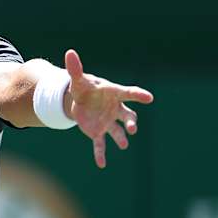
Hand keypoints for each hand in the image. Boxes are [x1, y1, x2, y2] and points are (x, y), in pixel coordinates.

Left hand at [65, 49, 153, 168]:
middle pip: (128, 115)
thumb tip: (69, 52)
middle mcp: (115, 109)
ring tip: (124, 145)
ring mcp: (108, 122)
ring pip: (117, 131)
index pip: (128, 93)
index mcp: (113, 94)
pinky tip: (101, 164)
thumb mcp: (78, 79)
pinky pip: (101, 144)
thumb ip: (75, 68)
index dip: (138, 95)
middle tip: (133, 128)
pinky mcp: (98, 131)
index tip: (149, 97)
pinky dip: (100, 153)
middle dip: (131, 121)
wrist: (79, 101)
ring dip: (121, 138)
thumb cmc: (84, 88)